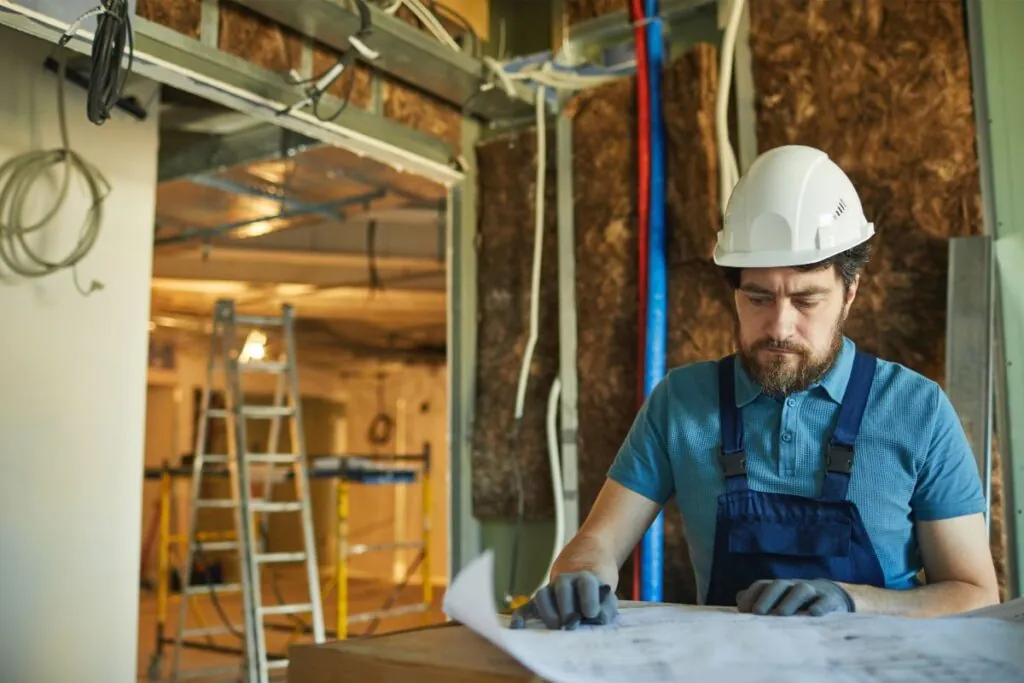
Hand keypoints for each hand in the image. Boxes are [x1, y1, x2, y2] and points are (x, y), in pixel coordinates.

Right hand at [508, 571, 617, 629]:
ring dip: (548, 612)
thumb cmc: (596, 595)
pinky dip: (520, 616)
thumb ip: (606, 607)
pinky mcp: (536, 602)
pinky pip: (525, 607)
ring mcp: (549, 590)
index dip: (588, 598)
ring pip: (543, 595)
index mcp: (584, 578)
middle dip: (566, 608)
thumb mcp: (606, 598)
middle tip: (571, 625)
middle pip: (563, 589)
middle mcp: (564, 581)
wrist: (580, 581)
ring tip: (555, 627)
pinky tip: (518, 627)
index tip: (591, 614)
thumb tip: (597, 618)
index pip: (586, 584)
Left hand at [736, 578, 854, 615]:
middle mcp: (792, 585)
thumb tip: (738, 599)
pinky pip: (825, 600)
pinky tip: (814, 613)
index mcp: (778, 586)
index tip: (742, 611)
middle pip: (778, 585)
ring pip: (801, 590)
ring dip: (790, 601)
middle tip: (758, 613)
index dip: (751, 596)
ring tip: (782, 614)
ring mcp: (812, 590)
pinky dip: (820, 605)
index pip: (761, 585)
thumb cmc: (796, 602)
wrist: (831, 596)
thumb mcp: (778, 600)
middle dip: (767, 598)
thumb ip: (758, 600)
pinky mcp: (830, 599)